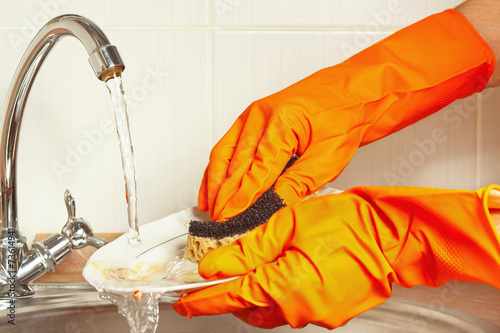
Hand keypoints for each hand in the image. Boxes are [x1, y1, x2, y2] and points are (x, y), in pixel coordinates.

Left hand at [175, 185, 499, 328]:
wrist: (391, 234)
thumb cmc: (349, 223)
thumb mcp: (288, 224)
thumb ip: (246, 249)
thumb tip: (214, 265)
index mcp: (285, 286)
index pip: (230, 297)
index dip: (203, 300)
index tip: (185, 301)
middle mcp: (299, 309)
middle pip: (248, 307)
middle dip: (230, 294)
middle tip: (220, 276)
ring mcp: (317, 315)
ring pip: (270, 309)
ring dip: (255, 292)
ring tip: (255, 267)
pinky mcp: (329, 313)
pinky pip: (292, 307)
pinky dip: (279, 292)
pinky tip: (285, 269)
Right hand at [199, 9, 493, 220]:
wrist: (354, 91)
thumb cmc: (345, 115)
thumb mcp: (328, 158)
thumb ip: (297, 184)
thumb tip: (273, 208)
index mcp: (280, 125)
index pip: (253, 174)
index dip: (240, 203)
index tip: (231, 224)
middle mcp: (260, 117)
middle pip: (234, 166)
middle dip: (225, 198)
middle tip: (220, 224)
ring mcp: (254, 116)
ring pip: (224, 155)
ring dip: (215, 185)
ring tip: (210, 210)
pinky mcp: (254, 118)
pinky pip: (227, 146)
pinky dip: (217, 169)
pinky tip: (211, 185)